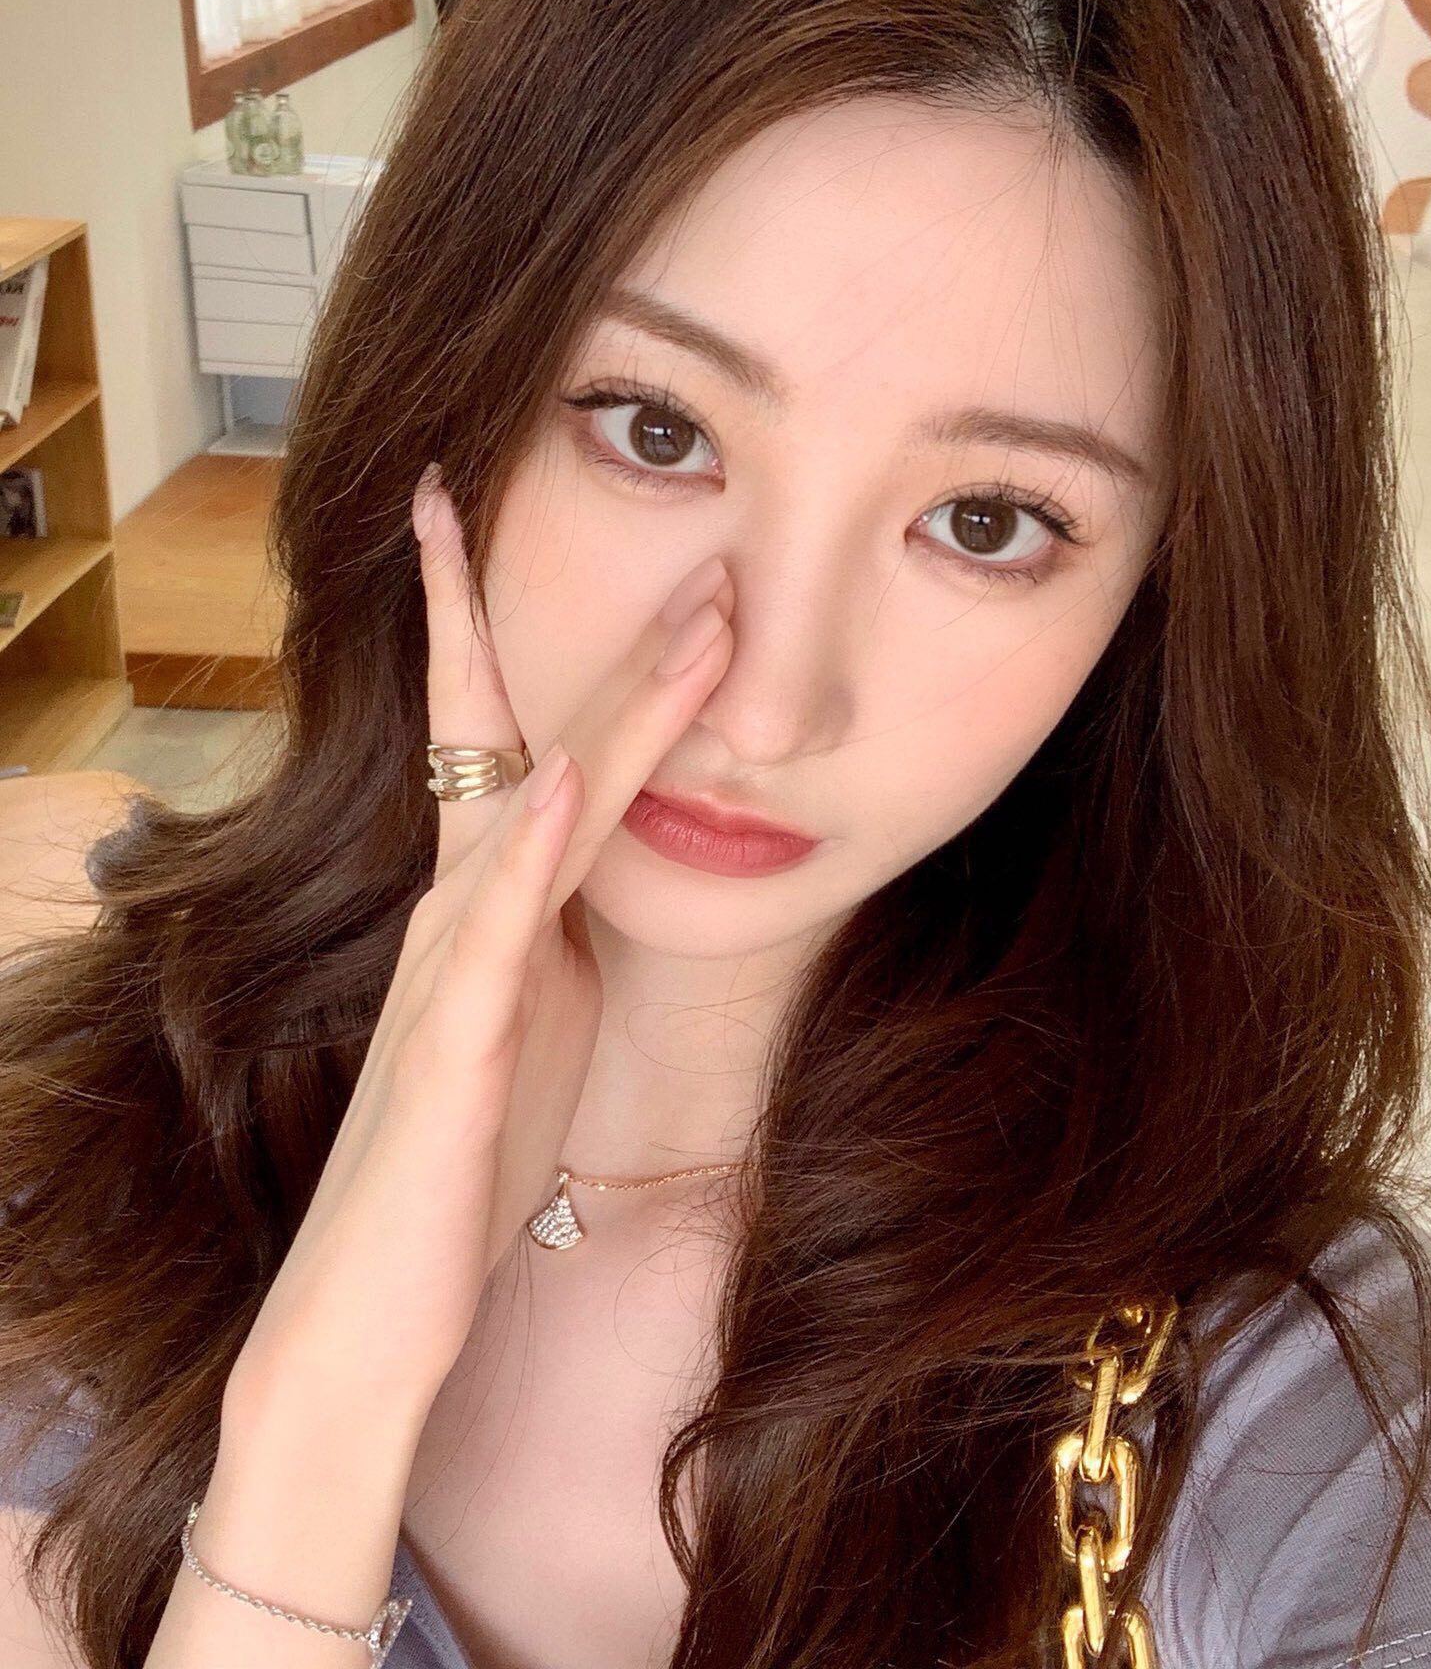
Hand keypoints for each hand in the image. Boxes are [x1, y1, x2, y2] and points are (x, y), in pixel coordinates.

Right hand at [227, 464, 734, 1424]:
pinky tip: (566, 784)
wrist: (378, 1302)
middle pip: (511, 740)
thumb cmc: (466, 1155)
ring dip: (609, 711)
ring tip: (684, 614)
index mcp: (484, 904)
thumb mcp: (535, 1010)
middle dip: (540, 621)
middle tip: (546, 496)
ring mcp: (452, 974)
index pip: (492, 737)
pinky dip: (532, 853)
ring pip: (525, 811)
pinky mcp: (460, 1051)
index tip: (474, 514)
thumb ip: (556, 917)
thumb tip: (599, 837)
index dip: (485, 624)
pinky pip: (498, 934)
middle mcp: (457, 913)